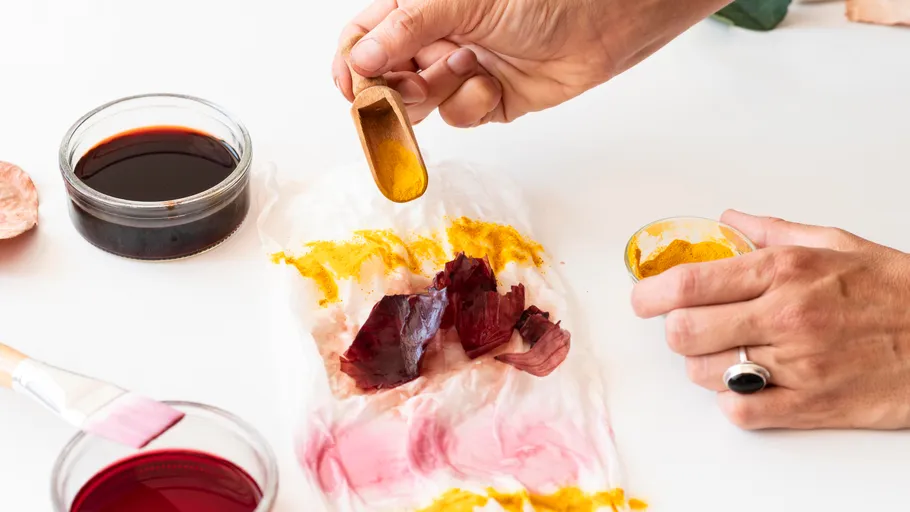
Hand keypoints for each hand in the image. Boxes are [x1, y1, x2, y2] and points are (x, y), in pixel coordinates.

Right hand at [332, 0, 729, 127]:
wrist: (605, 22)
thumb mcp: (461, 1)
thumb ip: (406, 30)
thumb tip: (359, 61)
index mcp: (424, 8)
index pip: (368, 36)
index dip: (354, 61)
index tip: (351, 85)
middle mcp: (440, 39)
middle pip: (389, 75)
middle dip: (393, 87)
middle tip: (402, 92)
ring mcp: (464, 70)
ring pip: (424, 102)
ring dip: (439, 93)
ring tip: (465, 70)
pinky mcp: (490, 101)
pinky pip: (461, 116)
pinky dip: (473, 105)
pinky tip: (494, 84)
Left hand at [631, 210, 909, 429]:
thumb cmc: (896, 291)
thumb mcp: (836, 244)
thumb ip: (772, 232)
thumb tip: (727, 221)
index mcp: (785, 271)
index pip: (689, 284)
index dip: (650, 294)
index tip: (643, 298)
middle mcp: (785, 316)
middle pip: (683, 333)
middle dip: (674, 330)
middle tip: (686, 325)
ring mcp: (797, 364)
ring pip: (704, 373)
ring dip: (702, 364)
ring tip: (726, 351)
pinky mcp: (810, 405)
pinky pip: (740, 410)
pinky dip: (733, 398)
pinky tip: (749, 381)